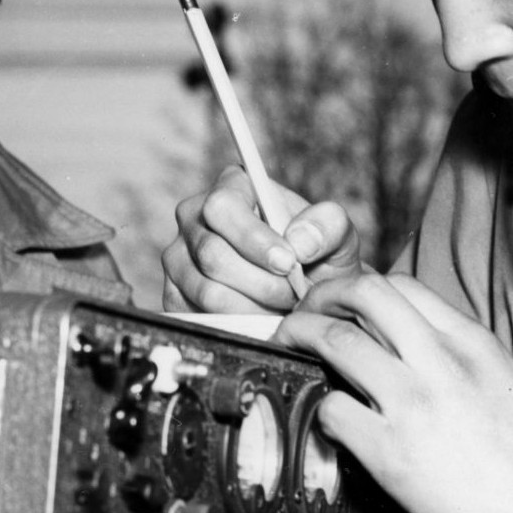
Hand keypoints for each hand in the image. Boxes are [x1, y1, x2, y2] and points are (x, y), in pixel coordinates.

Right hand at [162, 165, 364, 312]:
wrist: (308, 295)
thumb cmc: (318, 257)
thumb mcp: (337, 234)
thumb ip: (328, 225)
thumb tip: (298, 241)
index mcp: (230, 187)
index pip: (222, 207)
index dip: (253, 239)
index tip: (287, 263)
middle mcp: (194, 218)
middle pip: (212, 255)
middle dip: (261, 283)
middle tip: (293, 295)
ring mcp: (178, 258)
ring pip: (207, 291)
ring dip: (253, 307)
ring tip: (282, 308)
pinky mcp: (174, 295)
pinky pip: (199, 316)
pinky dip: (237, 324)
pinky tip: (261, 319)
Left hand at [277, 274, 512, 512]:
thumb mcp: (504, 379)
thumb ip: (456, 354)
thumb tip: (405, 342)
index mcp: (470, 341)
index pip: (402, 285)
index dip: (359, 287)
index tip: (341, 302)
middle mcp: (440, 361)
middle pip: (363, 294)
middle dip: (321, 294)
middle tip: (302, 312)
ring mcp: (414, 403)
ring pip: (336, 341)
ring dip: (300, 336)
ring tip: (290, 347)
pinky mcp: (391, 452)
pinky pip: (334, 411)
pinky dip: (321, 409)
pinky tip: (328, 419)